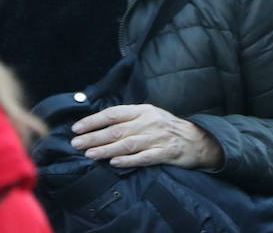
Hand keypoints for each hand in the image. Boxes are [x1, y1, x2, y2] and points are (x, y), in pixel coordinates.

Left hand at [70, 103, 222, 169]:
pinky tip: (114, 163)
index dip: (94, 120)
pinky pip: (143, 157)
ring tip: (89, 154)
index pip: (113, 113)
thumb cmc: (167, 128)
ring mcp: (157, 138)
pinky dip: (128, 160)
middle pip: (116, 129)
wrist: (196, 139)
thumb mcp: (150, 115)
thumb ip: (128, 118)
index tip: (77, 128)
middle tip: (76, 144)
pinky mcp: (165, 153)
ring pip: (127, 144)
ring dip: (106, 149)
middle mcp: (149, 122)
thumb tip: (99, 124)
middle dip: (94, 137)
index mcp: (143, 110)